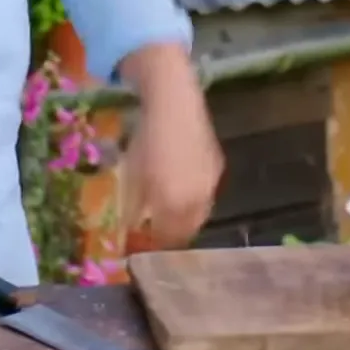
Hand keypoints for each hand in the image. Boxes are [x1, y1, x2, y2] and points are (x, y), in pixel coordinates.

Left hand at [119, 79, 223, 249]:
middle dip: (173, 233)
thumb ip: (134, 208)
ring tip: (170, 208)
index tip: (145, 242)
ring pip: (201, 213)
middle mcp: (197, 201)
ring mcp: (211, 184)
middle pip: (188, 230)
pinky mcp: (218, 168)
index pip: (168, 238)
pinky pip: (207, 192)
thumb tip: (131, 228)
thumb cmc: (146, 141)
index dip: (156, 243)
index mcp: (174, 206)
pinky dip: (196, 196)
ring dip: (186, 217)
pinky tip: (182, 185)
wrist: (174, 106)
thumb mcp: (132, 176)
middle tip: (158, 228)